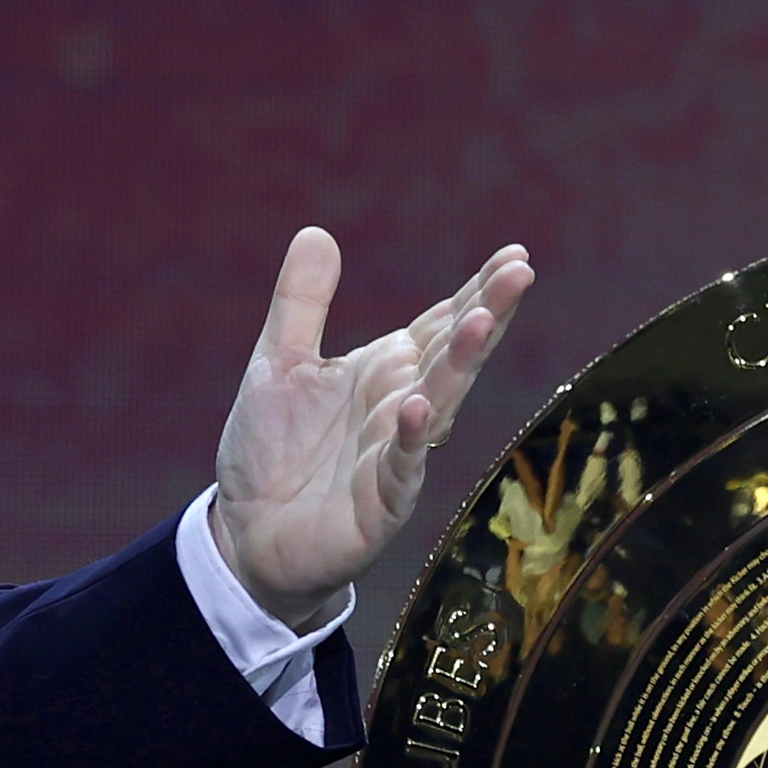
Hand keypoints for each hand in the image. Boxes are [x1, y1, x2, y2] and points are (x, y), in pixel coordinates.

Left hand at [209, 229, 536, 630]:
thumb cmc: (272, 451)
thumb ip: (301, 303)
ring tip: (482, 322)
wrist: (246, 535)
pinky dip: (412, 438)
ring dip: (462, 364)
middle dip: (487, 312)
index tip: (515, 256)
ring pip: (440, 402)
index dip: (477, 290)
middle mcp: (402, 406)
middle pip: (453, 353)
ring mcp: (397, 454)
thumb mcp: (278, 363)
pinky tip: (420, 407)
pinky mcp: (381, 503)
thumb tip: (317, 232)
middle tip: (521, 273)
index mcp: (386, 370)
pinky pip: (401, 466)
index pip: (441, 322)